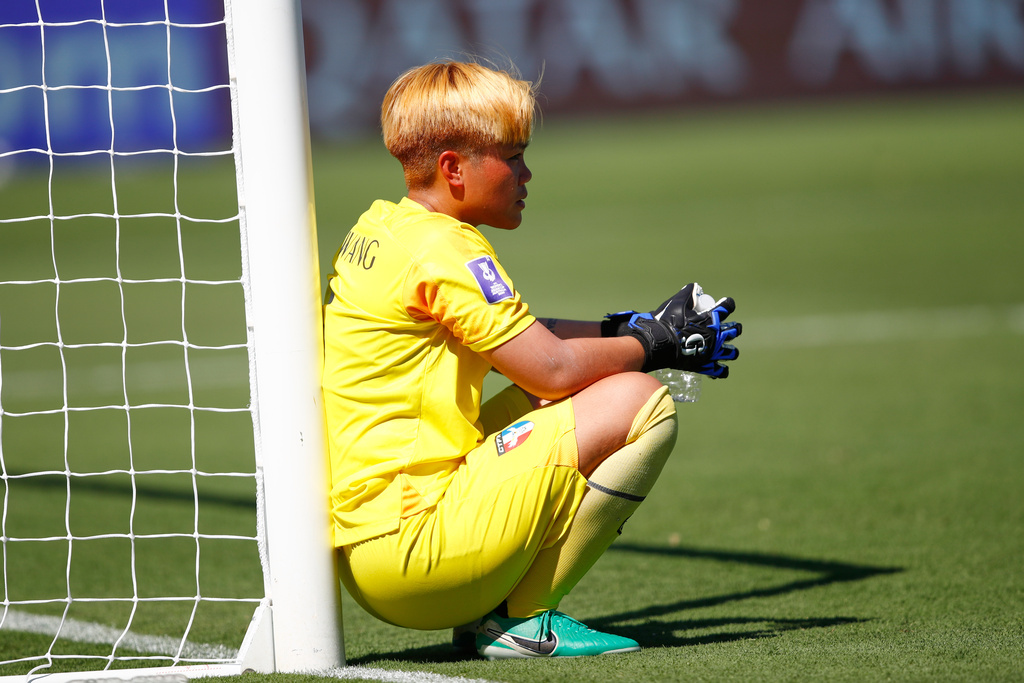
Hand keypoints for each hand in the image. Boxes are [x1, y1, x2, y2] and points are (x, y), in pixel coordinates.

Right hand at [603, 283, 741, 376]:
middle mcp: (716, 335)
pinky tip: (721, 368)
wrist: (659, 343)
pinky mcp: (705, 364)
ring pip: (731, 352)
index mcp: (711, 319)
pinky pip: (719, 370)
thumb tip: (694, 287)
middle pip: (734, 331)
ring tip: (727, 349)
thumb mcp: (676, 303)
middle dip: (734, 328)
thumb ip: (687, 294)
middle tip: (730, 328)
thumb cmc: (667, 322)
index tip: (726, 304)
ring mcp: (712, 351)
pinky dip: (721, 370)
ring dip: (731, 350)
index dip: (728, 304)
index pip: (727, 308)